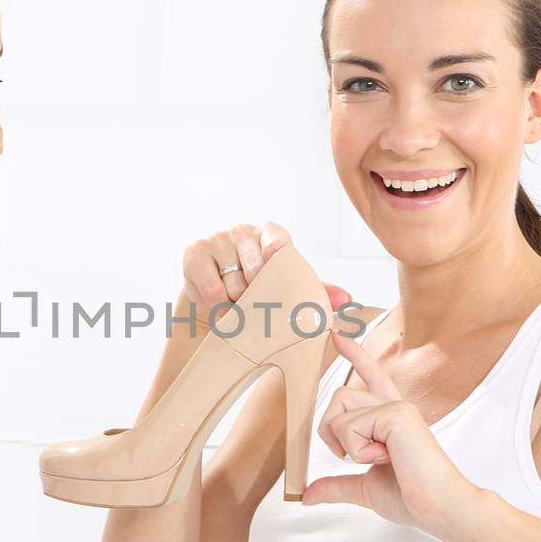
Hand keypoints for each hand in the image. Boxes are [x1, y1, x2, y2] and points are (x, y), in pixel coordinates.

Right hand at [177, 222, 348, 324]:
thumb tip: (346, 299)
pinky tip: (220, 308)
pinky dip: (216, 305)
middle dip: (257, 296)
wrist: (219, 299)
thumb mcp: (288, 288)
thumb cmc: (260, 289)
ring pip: (232, 283)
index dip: (276, 251)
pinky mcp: (194, 253)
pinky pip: (210, 287)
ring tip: (238, 309)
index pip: (276, 238)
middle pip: (254, 270)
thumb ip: (316, 292)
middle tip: (257, 306)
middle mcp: (242, 231)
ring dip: (237, 305)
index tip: (274, 262)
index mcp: (270, 235)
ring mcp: (217, 240)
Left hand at [301, 329, 488, 535]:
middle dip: (331, 431)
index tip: (338, 336)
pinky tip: (386, 459)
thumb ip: (336, 486)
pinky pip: (350, 426)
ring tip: (377, 459)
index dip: (355, 355)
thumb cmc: (412, 498)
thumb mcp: (363, 488)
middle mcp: (395, 406)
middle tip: (355, 458)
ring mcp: (396, 407)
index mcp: (391, 417)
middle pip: (339, 396)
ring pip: (340, 408)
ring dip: (346, 443)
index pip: (372, 376)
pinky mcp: (396, 413)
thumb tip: (307, 496)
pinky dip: (358, 451)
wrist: (438, 509)